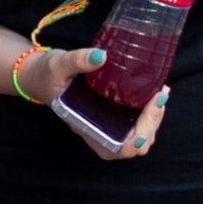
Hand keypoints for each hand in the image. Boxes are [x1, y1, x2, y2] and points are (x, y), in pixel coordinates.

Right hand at [14, 40, 169, 159]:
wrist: (41, 76)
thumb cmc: (48, 74)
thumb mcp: (59, 64)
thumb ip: (78, 60)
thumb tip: (102, 56)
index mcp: (87, 127)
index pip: (120, 148)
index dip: (141, 134)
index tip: (152, 106)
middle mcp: (100, 132)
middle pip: (137, 145)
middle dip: (154, 122)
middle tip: (161, 94)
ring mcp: (108, 126)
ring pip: (141, 137)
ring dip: (155, 119)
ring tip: (161, 93)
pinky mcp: (113, 117)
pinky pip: (138, 125)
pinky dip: (151, 113)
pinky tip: (155, 93)